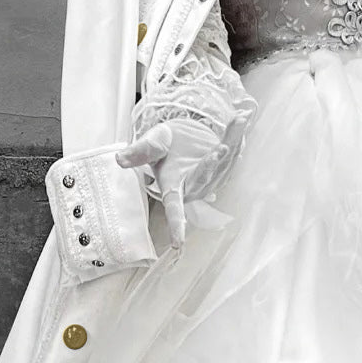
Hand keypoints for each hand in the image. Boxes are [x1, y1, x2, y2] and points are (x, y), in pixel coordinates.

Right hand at [115, 117, 226, 248]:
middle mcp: (193, 187)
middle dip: (213, 163)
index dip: (176, 226)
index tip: (178, 244)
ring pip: (223, 162)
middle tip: (222, 148)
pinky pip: (232, 152)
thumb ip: (139, 152)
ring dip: (232, 140)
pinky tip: (241, 118)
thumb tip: (120, 159)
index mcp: (172, 187)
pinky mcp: (224, 168)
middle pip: (204, 178)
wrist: (181, 137)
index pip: (173, 209)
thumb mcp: (151, 143)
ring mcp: (211, 179)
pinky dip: (237, 134)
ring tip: (239, 119)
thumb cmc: (163, 144)